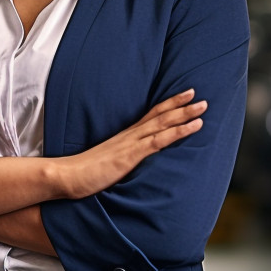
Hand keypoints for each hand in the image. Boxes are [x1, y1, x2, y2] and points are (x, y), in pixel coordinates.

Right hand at [61, 89, 205, 198]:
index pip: (149, 116)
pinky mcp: (130, 155)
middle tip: (198, 94)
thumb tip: (131, 165)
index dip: (167, 106)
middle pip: (159, 114)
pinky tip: (193, 126)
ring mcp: (131, 143)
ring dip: (184, 114)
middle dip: (180, 104)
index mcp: (124, 137)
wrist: (67, 176)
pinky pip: (159, 140)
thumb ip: (121, 161)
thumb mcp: (108, 164)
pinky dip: (178, 131)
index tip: (183, 96)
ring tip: (202, 106)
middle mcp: (129, 135)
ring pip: (162, 123)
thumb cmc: (85, 174)